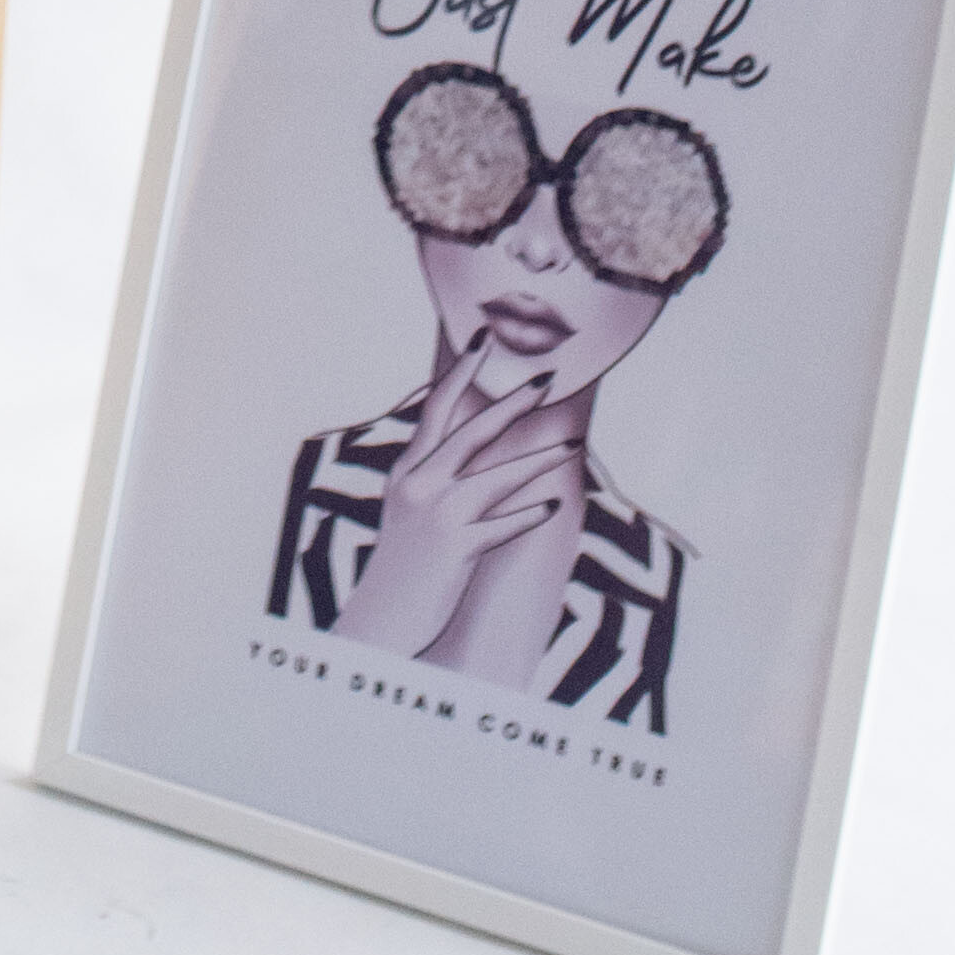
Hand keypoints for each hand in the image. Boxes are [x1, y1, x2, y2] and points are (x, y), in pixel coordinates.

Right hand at [327, 339, 583, 662]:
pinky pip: (499, 526)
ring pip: (494, 476)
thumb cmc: (403, 564)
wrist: (382, 616)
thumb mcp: (407, 508)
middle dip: (511, 402)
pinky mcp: (454, 549)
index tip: (484, 338)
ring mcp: (436, 515)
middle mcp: (419, 484)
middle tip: (546, 377)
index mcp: (408, 469)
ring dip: (537, 460)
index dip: (462, 371)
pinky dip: (526, 514)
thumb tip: (461, 447)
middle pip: (470, 431)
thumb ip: (430, 476)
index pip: (436, 407)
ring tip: (572, 445)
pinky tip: (552, 505)